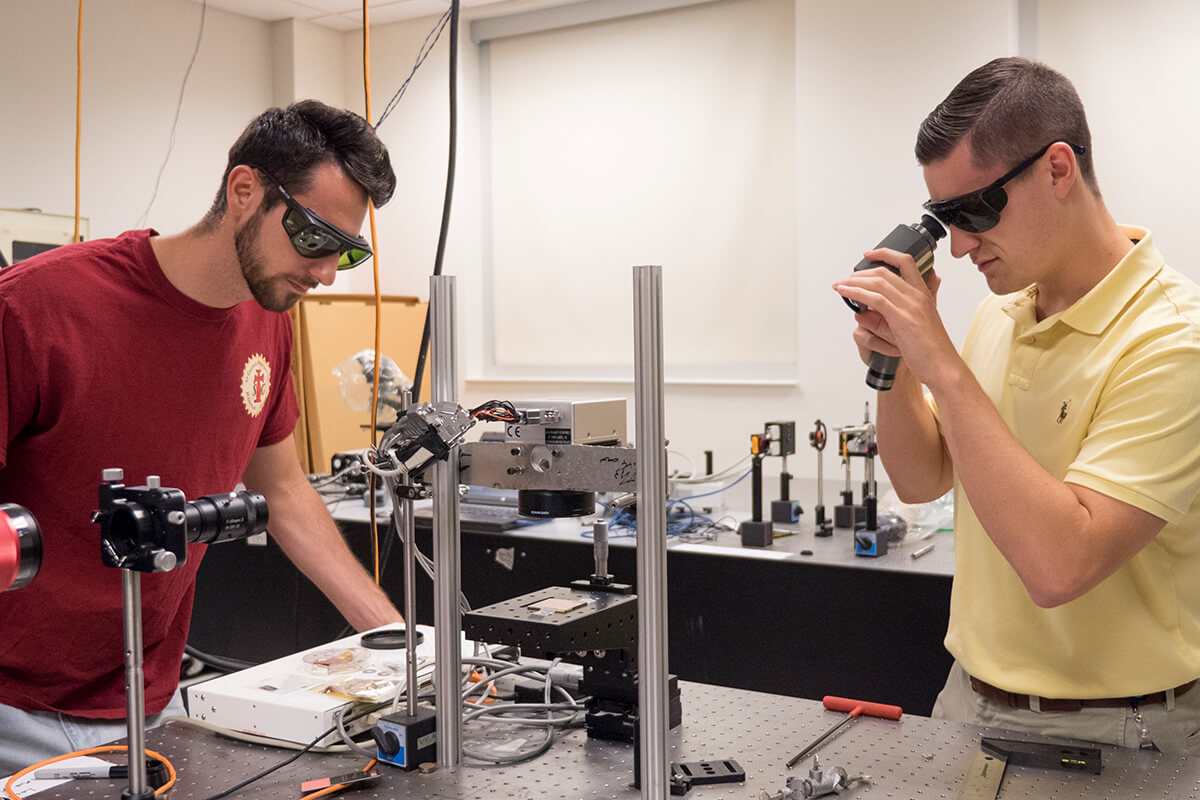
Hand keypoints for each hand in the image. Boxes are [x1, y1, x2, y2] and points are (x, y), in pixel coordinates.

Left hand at [833, 247, 955, 388]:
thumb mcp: (917, 325)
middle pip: (884, 272)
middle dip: (860, 273)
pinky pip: (874, 298)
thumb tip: (868, 309)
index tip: (868, 254)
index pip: (905, 262)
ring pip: (877, 282)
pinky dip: (856, 293)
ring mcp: (910, 305)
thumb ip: (897, 313)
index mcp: (923, 293)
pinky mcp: (901, 317)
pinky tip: (845, 293)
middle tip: (845, 280)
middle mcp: (917, 295)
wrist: (942, 366)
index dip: (885, 254)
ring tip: (840, 286)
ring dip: (853, 282)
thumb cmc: (930, 349)